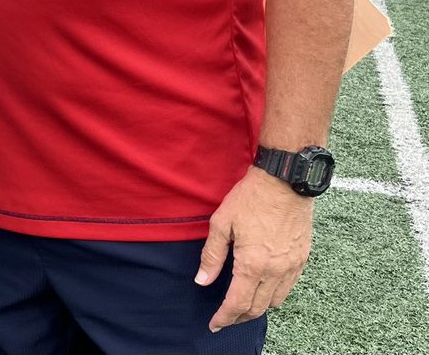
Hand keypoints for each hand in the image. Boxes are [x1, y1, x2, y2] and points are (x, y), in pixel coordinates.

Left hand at [195, 166, 313, 331]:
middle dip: (239, 317)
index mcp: (252, 264)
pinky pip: (289, 288)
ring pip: (275, 302)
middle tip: (226, 317)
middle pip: (257, 308)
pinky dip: (274, 294)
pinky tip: (264, 287)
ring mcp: (292, 267)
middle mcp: (275, 271)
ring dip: (258, 308)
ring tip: (243, 304)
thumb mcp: (222, 222)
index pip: (237, 304)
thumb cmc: (250, 197)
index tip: (214, 324)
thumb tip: (202, 280)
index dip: (224, 317)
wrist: (284, 181)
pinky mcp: (302, 259)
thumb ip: (212, 255)